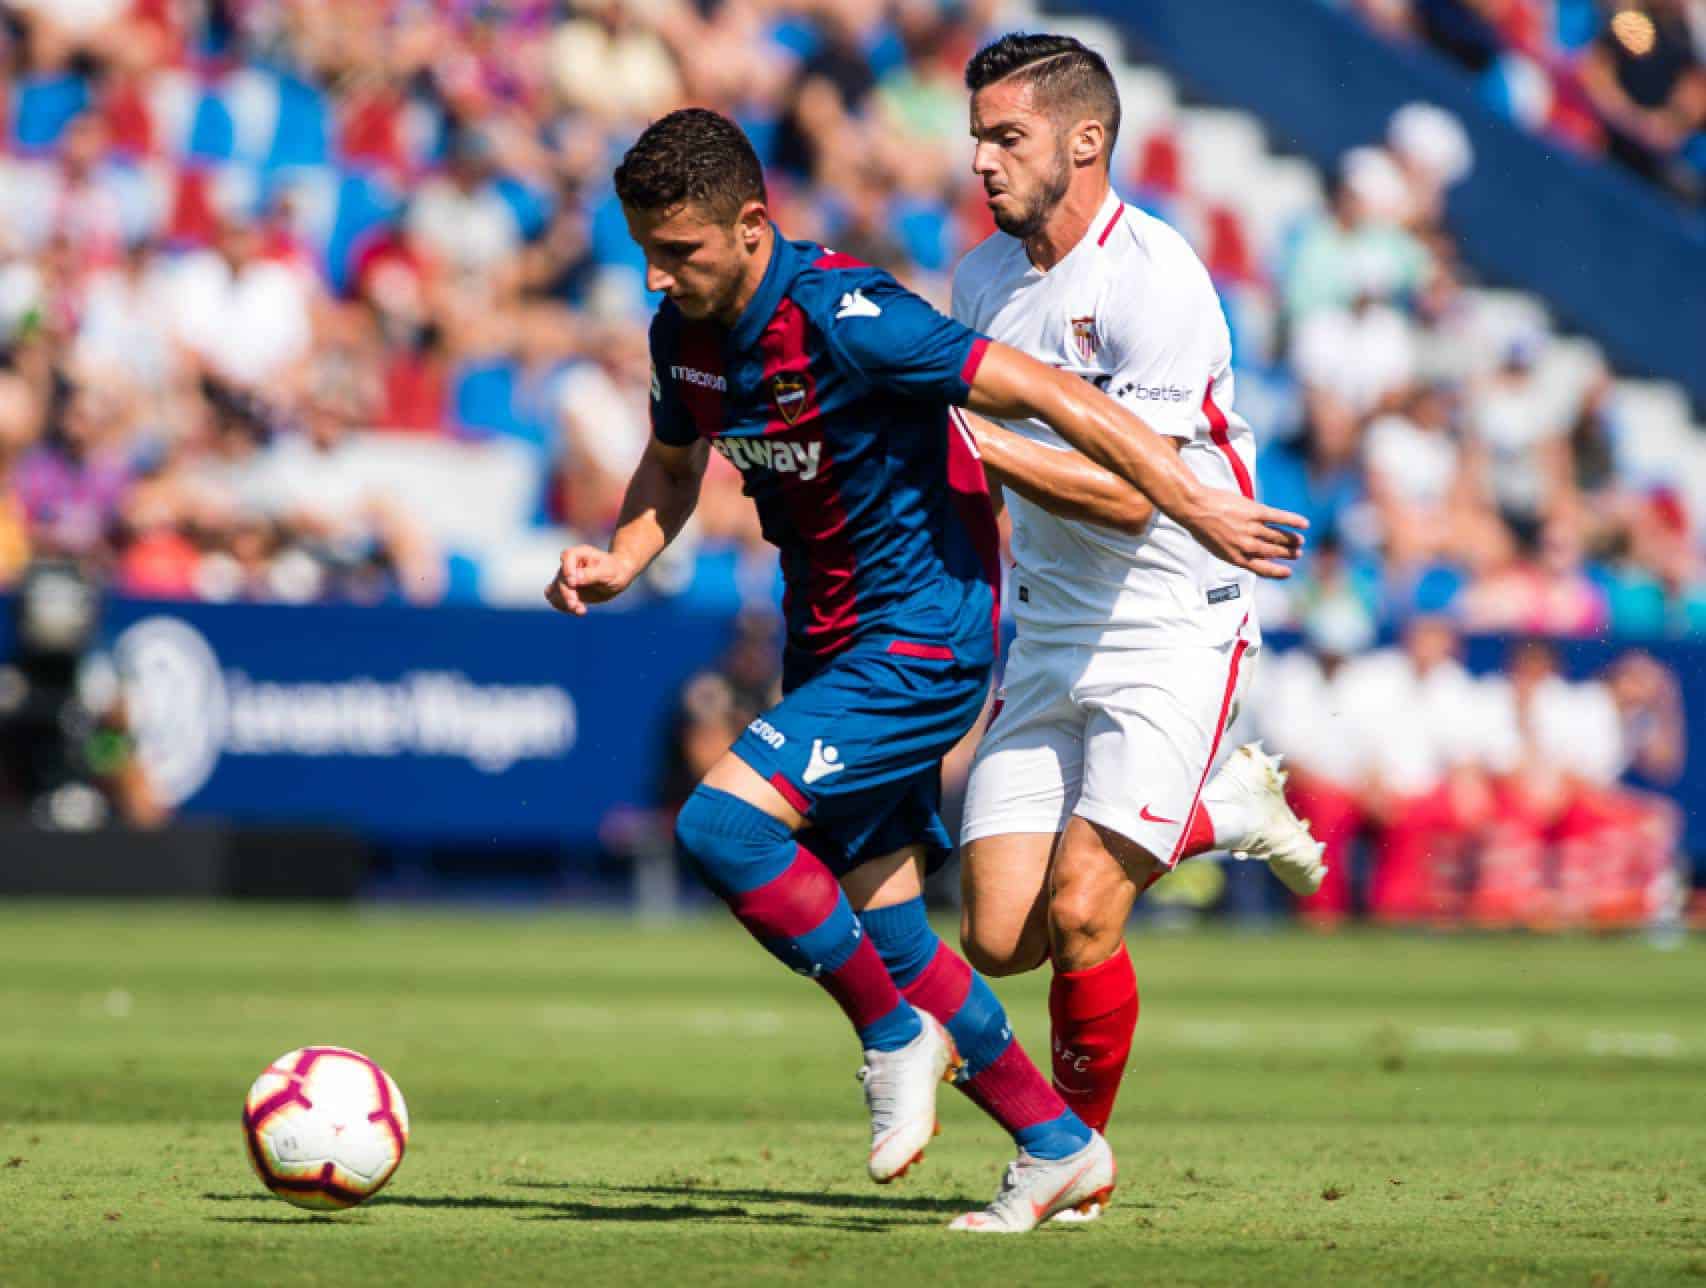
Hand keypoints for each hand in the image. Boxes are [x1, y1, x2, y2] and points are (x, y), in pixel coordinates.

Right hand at [545, 546, 635, 615]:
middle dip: (566, 593)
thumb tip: (573, 580)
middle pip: (560, 578)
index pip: (567, 556)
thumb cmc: (615, 571)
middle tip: (576, 605)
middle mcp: (570, 564)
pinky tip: (577, 610)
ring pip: (554, 589)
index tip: (573, 583)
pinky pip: (555, 598)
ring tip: (580, 610)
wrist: (618, 578)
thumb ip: (591, 575)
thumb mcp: (608, 572)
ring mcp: (566, 577)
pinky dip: (562, 606)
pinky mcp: (566, 589)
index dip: (567, 569)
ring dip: (563, 602)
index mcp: (581, 553)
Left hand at [1178, 489, 1307, 578]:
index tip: (1288, 572)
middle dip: (1287, 554)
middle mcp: (1246, 546)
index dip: (1277, 572)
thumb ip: (1234, 550)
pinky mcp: (1255, 512)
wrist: (1193, 507)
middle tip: (1297, 554)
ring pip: (1278, 537)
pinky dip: (1293, 521)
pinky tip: (1304, 524)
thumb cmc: (1201, 527)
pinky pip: (1279, 518)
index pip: (1262, 569)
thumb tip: (1249, 553)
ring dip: (1291, 540)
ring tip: (1299, 541)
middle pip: (1273, 552)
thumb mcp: (1216, 546)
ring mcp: (1251, 528)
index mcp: (1235, 557)